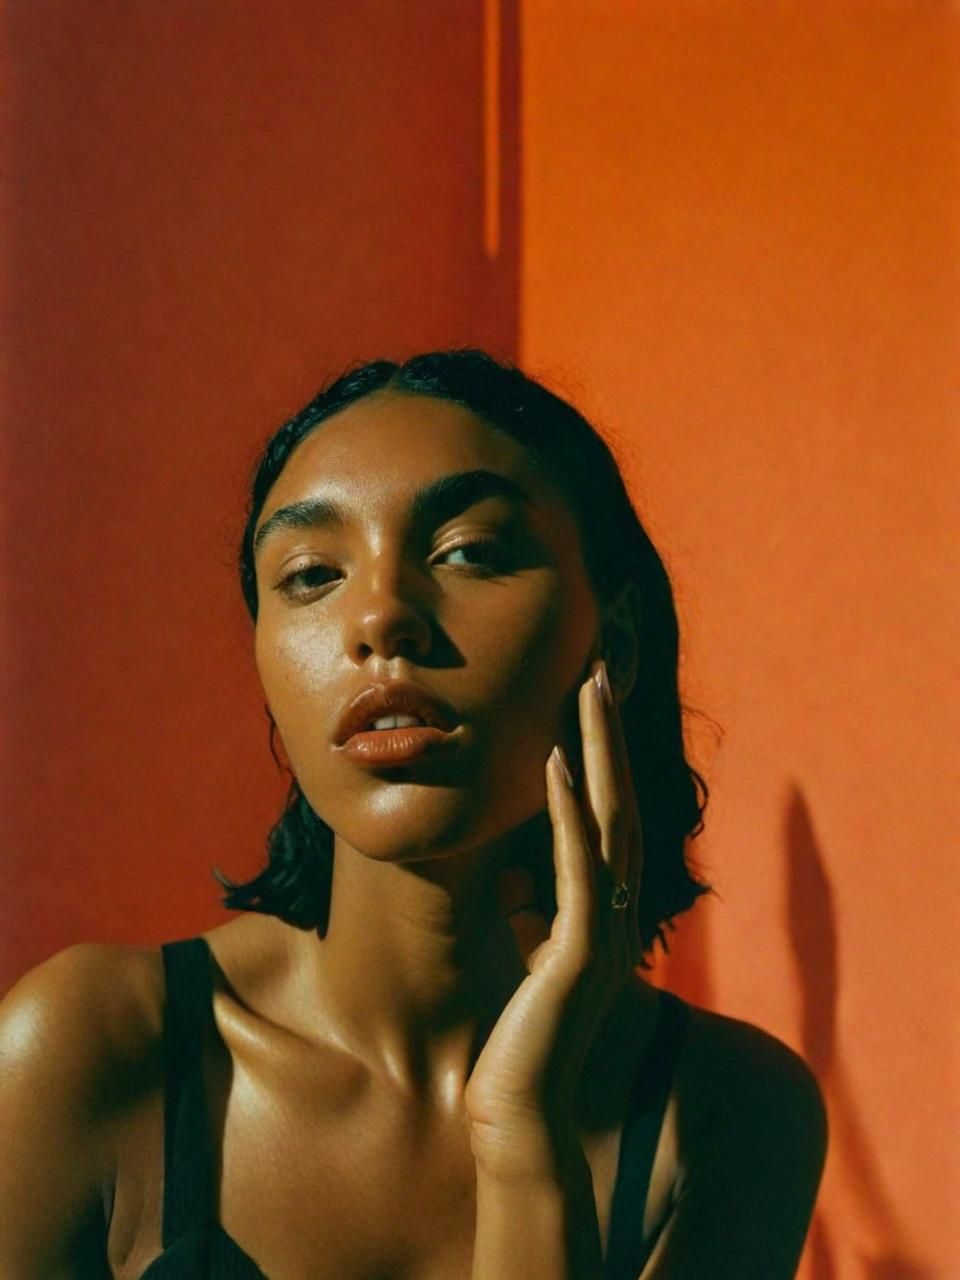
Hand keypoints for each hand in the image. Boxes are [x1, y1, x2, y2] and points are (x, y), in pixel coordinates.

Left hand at [463, 657, 644, 1160]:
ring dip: (596, 750)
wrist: (521, 1117)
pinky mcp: (579, 950)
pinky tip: (551, 760)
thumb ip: (534, 917)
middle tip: (598, 668)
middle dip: (607, 733)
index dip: (600, 756)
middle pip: (618, 801)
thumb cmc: (520, 1044)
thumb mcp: (528, 961)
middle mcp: (614, 910)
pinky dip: (565, 807)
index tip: (587, 699)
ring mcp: (603, 928)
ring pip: (609, 819)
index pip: (607, 816)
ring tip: (587, 689)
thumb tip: (519, 881)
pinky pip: (577, 864)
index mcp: (602, 910)